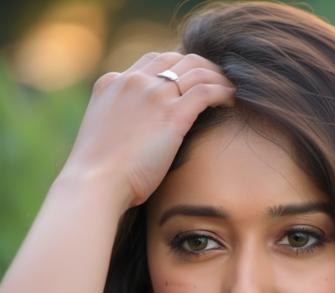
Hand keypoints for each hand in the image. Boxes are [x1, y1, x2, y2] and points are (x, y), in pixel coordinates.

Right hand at [61, 52, 235, 212]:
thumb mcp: (104, 136)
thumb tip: (136, 137)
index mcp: (112, 83)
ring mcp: (153, 95)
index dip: (175, 67)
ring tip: (229, 89)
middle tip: (216, 80)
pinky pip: (206, 90)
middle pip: (176, 59)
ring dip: (216, 76)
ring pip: (196, 70)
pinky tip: (231, 99)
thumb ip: (120, 123)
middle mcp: (134, 82)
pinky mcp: (172, 114)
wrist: (96, 183)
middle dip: (200, 66)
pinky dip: (223, 91)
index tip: (190, 80)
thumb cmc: (98, 174)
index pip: (151, 62)